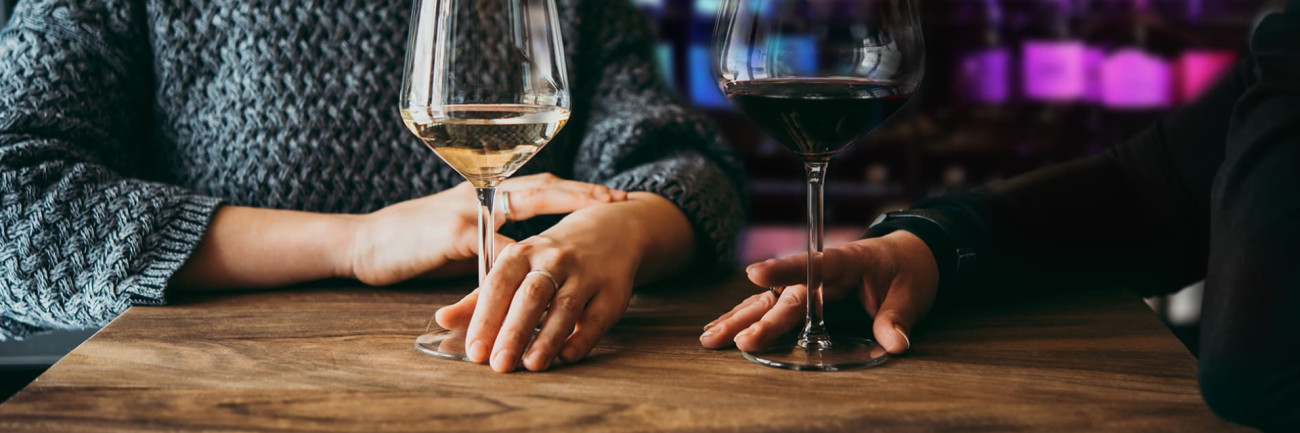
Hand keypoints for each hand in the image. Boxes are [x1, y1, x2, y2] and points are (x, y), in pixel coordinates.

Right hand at [346, 173, 626, 285]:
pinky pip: (493, 248)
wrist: (362, 244)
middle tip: (615, 202)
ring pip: (523, 212)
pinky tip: (538, 278)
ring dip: (557, 223)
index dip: (575, 188)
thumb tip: (527, 255)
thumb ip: (492, 239)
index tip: (611, 195)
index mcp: (483, 190)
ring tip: (588, 238)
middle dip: (580, 194)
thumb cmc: (410, 242)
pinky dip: (517, 265)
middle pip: (540, 186)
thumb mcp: (459, 236)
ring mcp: (467, 210)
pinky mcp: (452, 233)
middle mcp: (479, 192)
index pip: (539, 182)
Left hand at [435, 193, 695, 372]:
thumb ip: (480, 297)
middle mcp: (554, 259)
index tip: (474, 351)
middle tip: (498, 365)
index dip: (485, 318)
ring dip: (547, 338)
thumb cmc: (552, 257)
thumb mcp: (515, 267)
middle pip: (531, 296)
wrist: (611, 231)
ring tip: (531, 365)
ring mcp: (586, 274)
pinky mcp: (612, 291)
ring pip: (564, 307)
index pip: (499, 284)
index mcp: (523, 252)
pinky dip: (582, 338)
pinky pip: (596, 318)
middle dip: (513, 331)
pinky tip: (566, 357)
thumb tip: (442, 320)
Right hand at [699, 230, 938, 354]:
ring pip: (768, 301)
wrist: (908, 256)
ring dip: (738, 319)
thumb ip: (898, 318)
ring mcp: (808, 284)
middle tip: (730, 338)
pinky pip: (771, 306)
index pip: (812, 264)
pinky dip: (746, 317)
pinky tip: (722, 327)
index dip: (783, 269)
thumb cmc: (908, 271)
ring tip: (710, 337)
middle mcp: (819, 272)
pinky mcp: (804, 296)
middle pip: (782, 294)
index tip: (755, 274)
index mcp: (846, 260)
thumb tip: (896, 344)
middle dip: (754, 317)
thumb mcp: (912, 294)